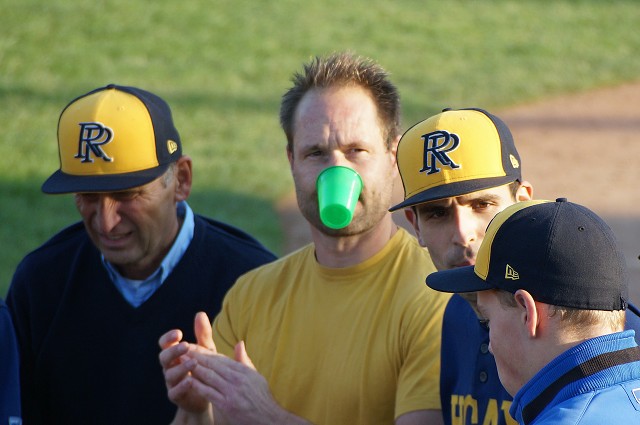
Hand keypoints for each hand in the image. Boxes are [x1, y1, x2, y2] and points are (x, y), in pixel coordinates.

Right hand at [159, 312, 215, 414]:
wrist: (206, 395)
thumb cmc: (203, 368)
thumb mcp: (206, 350)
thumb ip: (202, 334)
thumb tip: (200, 313)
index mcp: (174, 354)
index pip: (164, 343)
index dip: (168, 338)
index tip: (179, 333)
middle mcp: (170, 367)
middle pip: (164, 357)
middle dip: (173, 351)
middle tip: (185, 345)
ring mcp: (171, 382)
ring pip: (170, 374)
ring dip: (181, 367)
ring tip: (194, 363)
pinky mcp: (176, 396)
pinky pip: (174, 391)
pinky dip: (182, 386)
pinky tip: (191, 381)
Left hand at [188, 341, 308, 424]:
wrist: (270, 420)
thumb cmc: (262, 400)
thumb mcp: (256, 377)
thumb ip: (245, 361)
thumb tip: (239, 343)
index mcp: (243, 371)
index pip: (221, 357)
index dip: (205, 351)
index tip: (193, 345)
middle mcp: (237, 378)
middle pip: (213, 364)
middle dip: (196, 355)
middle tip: (182, 348)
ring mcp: (232, 391)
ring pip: (209, 375)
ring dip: (194, 367)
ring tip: (181, 360)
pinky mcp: (227, 404)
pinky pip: (209, 392)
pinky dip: (198, 385)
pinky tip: (187, 380)